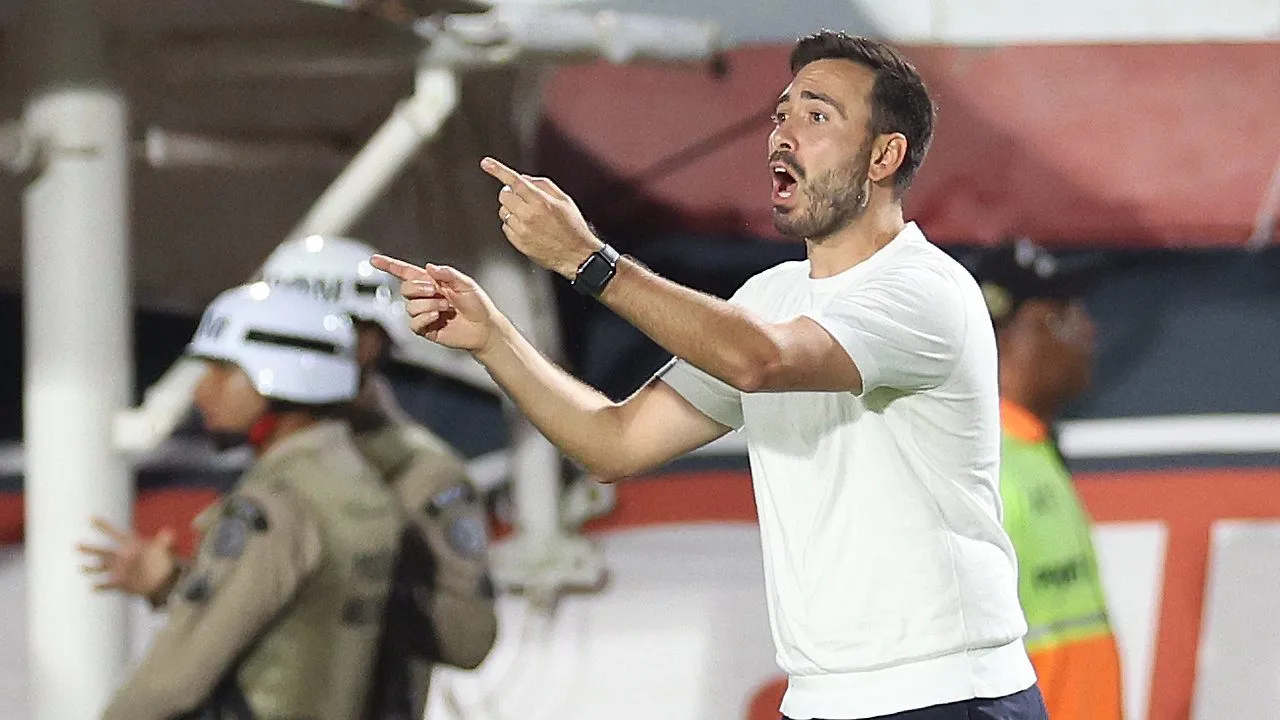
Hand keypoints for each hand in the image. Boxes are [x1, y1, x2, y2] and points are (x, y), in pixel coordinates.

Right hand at [78, 517, 177, 600]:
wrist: (161, 579)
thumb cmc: (161, 560)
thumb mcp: (164, 550)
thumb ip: (165, 542)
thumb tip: (170, 532)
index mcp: (130, 544)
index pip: (115, 533)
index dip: (104, 526)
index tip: (91, 517)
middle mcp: (121, 556)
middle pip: (102, 551)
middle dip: (90, 548)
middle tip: (76, 544)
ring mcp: (119, 569)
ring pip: (101, 567)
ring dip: (90, 567)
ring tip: (81, 567)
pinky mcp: (120, 583)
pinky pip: (108, 584)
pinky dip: (101, 586)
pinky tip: (93, 587)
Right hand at [368, 257, 503, 354]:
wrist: (484, 328)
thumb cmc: (477, 304)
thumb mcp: (466, 284)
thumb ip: (448, 274)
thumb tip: (429, 267)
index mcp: (431, 282)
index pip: (405, 272)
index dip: (389, 265)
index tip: (373, 260)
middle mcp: (424, 297)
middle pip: (405, 288)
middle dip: (419, 288)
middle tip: (438, 292)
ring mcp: (423, 314)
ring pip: (410, 306)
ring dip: (429, 304)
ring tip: (446, 307)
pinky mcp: (425, 329)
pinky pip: (413, 323)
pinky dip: (424, 318)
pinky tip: (438, 317)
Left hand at [480, 156, 601, 277]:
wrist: (576, 255)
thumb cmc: (573, 227)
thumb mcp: (564, 200)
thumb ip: (543, 185)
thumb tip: (524, 178)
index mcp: (541, 202)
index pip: (515, 181)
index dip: (499, 170)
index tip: (486, 163)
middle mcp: (529, 215)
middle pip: (504, 195)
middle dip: (510, 193)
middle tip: (522, 198)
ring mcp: (522, 230)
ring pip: (503, 211)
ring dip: (511, 209)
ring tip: (529, 216)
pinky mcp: (518, 243)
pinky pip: (506, 227)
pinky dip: (513, 224)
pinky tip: (528, 228)